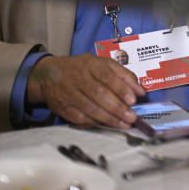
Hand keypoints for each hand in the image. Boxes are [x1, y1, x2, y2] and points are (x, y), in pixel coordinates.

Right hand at [27, 54, 145, 127]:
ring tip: (124, 124)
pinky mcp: (62, 108)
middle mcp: (77, 78)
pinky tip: (107, 125)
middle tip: (131, 117)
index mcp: (90, 64)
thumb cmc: (82, 68)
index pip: (107, 77)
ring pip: (90, 108)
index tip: (133, 100)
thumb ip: (123, 75)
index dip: (120, 89)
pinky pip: (79, 118)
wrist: (48, 75)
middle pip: (99, 94)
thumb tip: (140, 91)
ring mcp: (68, 94)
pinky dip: (94, 123)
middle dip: (117, 108)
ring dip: (109, 118)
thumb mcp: (103, 64)